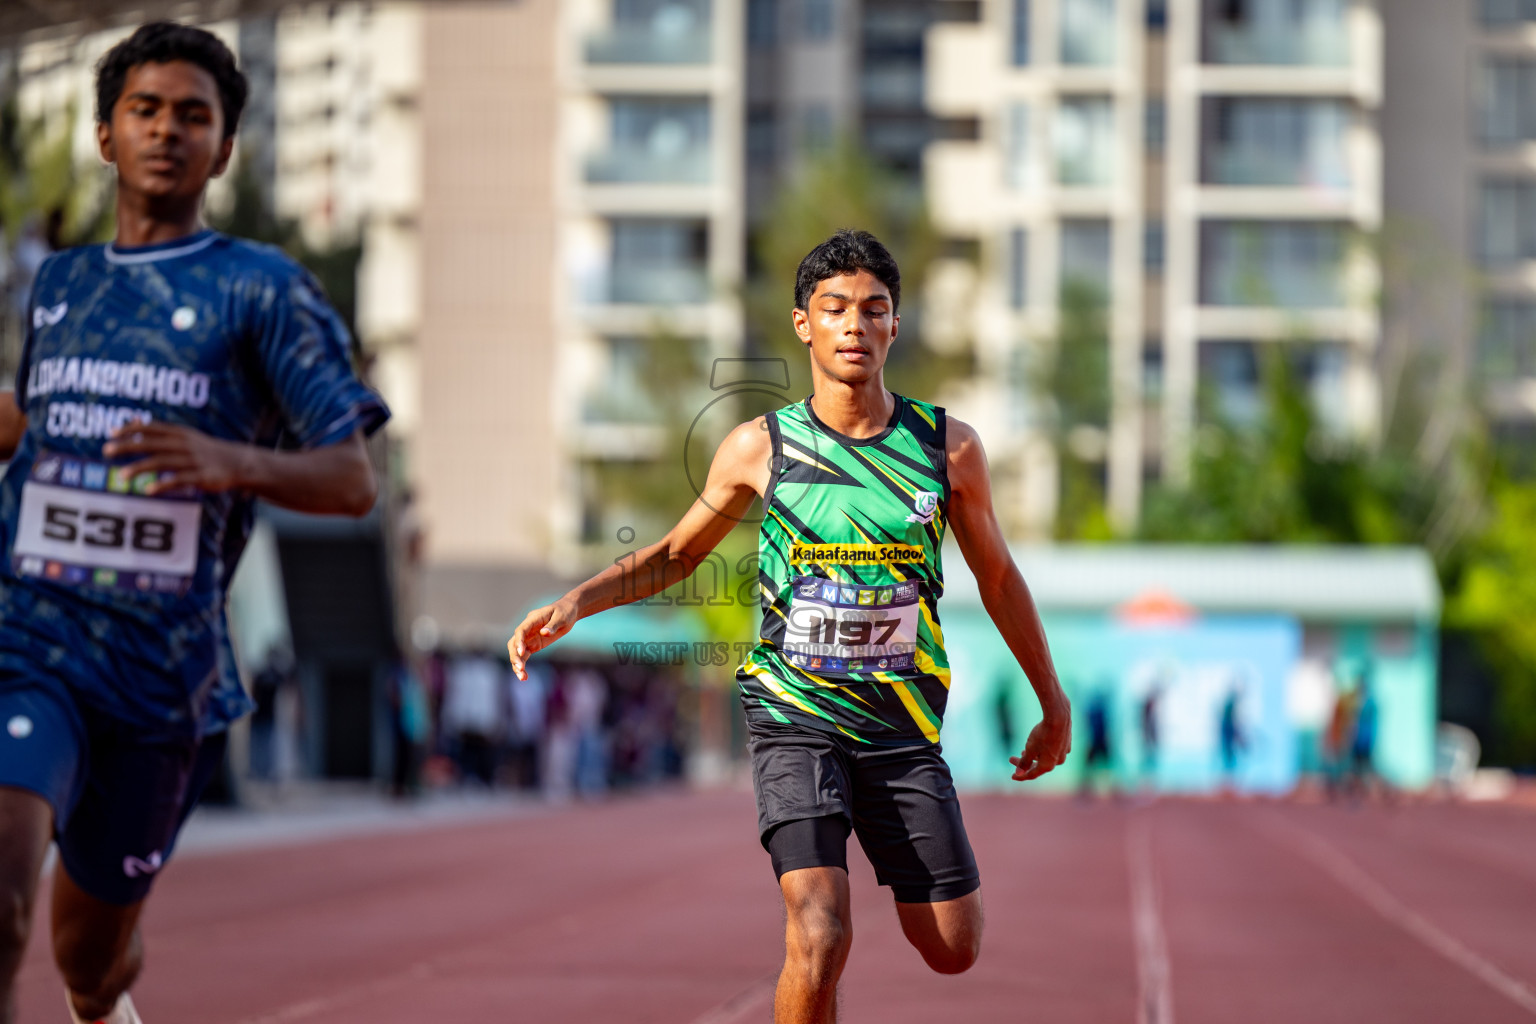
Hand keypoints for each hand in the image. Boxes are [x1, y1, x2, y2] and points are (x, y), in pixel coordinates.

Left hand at [104, 422, 251, 495]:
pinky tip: (149, 490)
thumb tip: (133, 423)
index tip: (110, 434)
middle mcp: (184, 445)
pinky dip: (164, 484)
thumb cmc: (206, 450)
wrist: (239, 463)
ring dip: (141, 468)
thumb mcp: (186, 435)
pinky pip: (180, 480)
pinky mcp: (201, 476)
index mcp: (179, 433)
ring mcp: (193, 461)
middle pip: (152, 444)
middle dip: (129, 446)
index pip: (151, 428)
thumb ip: (160, 431)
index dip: (130, 429)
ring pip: (162, 462)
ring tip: (122, 476)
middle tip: (107, 450)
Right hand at [507, 597, 577, 679]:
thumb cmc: (565, 612)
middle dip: (515, 656)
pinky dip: (523, 665)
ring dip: (517, 663)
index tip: (521, 652)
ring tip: (522, 677)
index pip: (521, 630)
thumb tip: (544, 633)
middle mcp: (528, 629)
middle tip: (520, 669)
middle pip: (514, 642)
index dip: (519, 641)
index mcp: (533, 619)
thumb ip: (553, 625)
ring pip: (517, 651)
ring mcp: (529, 637)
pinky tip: (524, 677)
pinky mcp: (533, 645)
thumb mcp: (562, 618)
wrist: (568, 612)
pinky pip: (524, 656)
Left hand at [1010, 693, 1071, 781]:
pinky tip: (1039, 744)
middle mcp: (1058, 761)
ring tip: (1024, 750)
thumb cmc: (1043, 734)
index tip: (1012, 776)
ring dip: (1034, 756)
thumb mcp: (1030, 749)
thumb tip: (1019, 773)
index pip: (1032, 774)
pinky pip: (1053, 750)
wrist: (1059, 717)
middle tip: (1011, 759)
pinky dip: (1043, 750)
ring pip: (1046, 758)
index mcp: (1048, 766)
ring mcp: (1064, 752)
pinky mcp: (1067, 743)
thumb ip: (1025, 762)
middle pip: (1038, 766)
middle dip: (1024, 763)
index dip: (1021, 776)